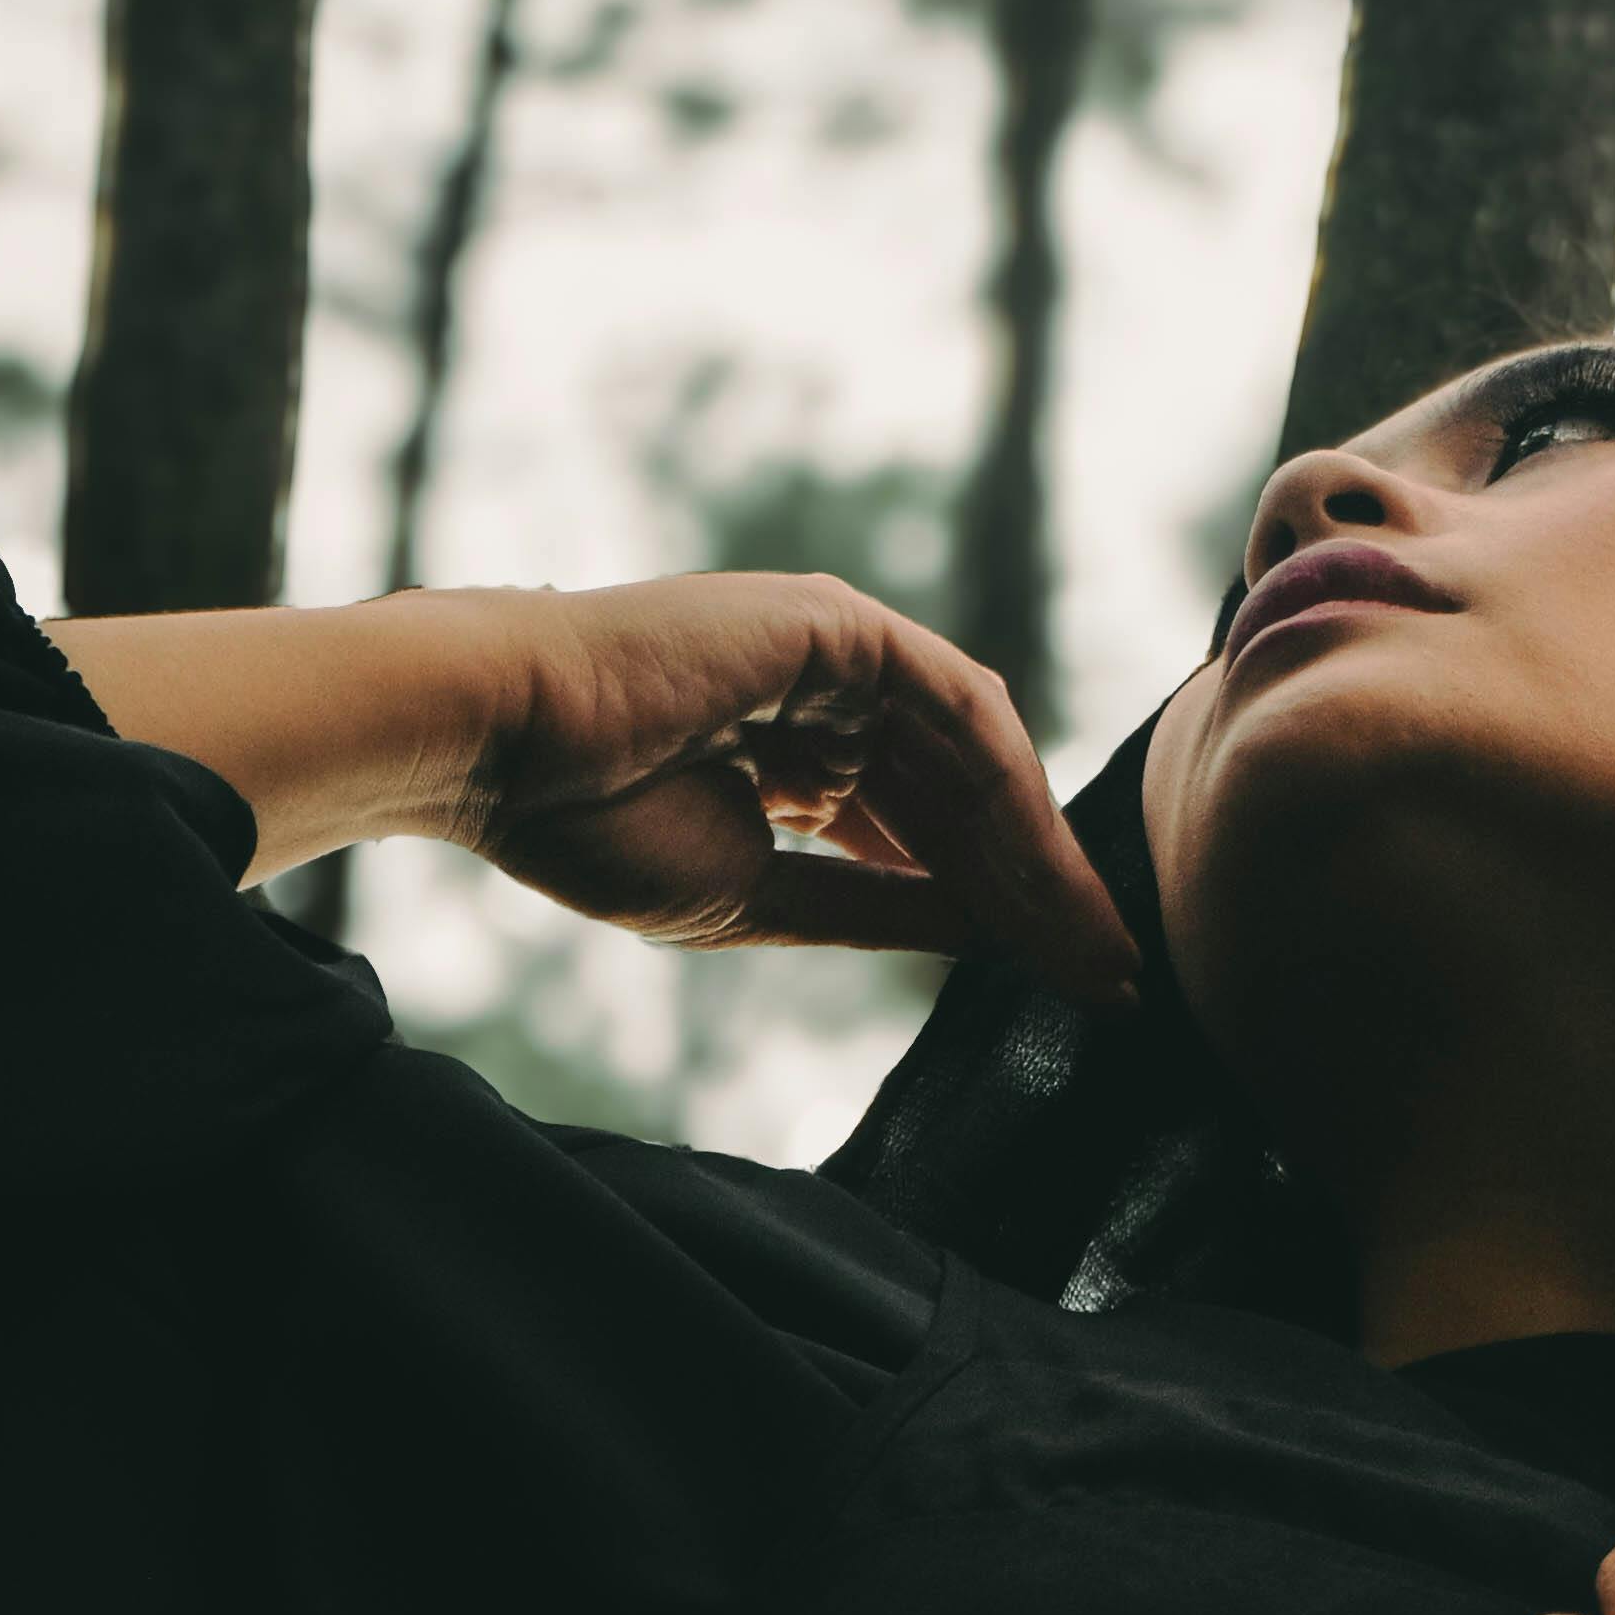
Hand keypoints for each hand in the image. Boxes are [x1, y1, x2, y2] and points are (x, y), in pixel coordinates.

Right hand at [464, 570, 1137, 992]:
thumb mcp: (758, 896)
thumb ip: (872, 906)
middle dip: (1043, 895)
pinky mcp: (843, 627)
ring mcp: (842, 655)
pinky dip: (1004, 789)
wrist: (503, 748)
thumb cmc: (589, 823)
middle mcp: (835, 700)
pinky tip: (1041, 869)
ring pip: (976, 761)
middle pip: (969, 803)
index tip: (1066, 986)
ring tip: (1090, 944)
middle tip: (1110, 980)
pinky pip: (955, 708)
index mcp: (804, 760)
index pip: (932, 838)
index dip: (1002, 913)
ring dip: (1039, 855)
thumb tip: (978, 936)